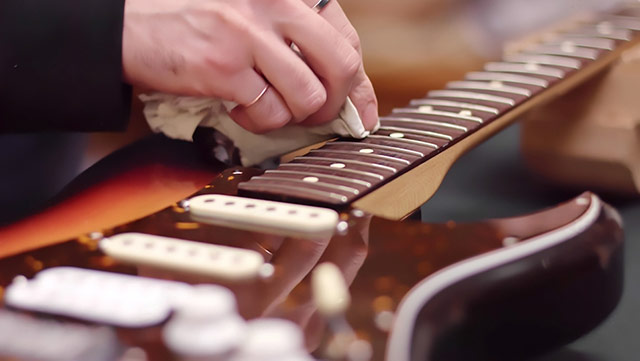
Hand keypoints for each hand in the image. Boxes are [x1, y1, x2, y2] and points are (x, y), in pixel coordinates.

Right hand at [122, 0, 377, 132]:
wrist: (129, 25)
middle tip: (314, 115)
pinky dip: (256, 120)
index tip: (360, 112)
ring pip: (307, 96)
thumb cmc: (196, 23)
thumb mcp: (254, 16)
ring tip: (264, 105)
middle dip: (335, 103)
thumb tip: (348, 92)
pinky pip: (267, 112)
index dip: (359, 84)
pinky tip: (236, 105)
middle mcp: (275, 3)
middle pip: (342, 66)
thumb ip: (298, 42)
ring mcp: (250, 34)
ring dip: (289, 115)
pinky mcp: (225, 66)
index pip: (347, 38)